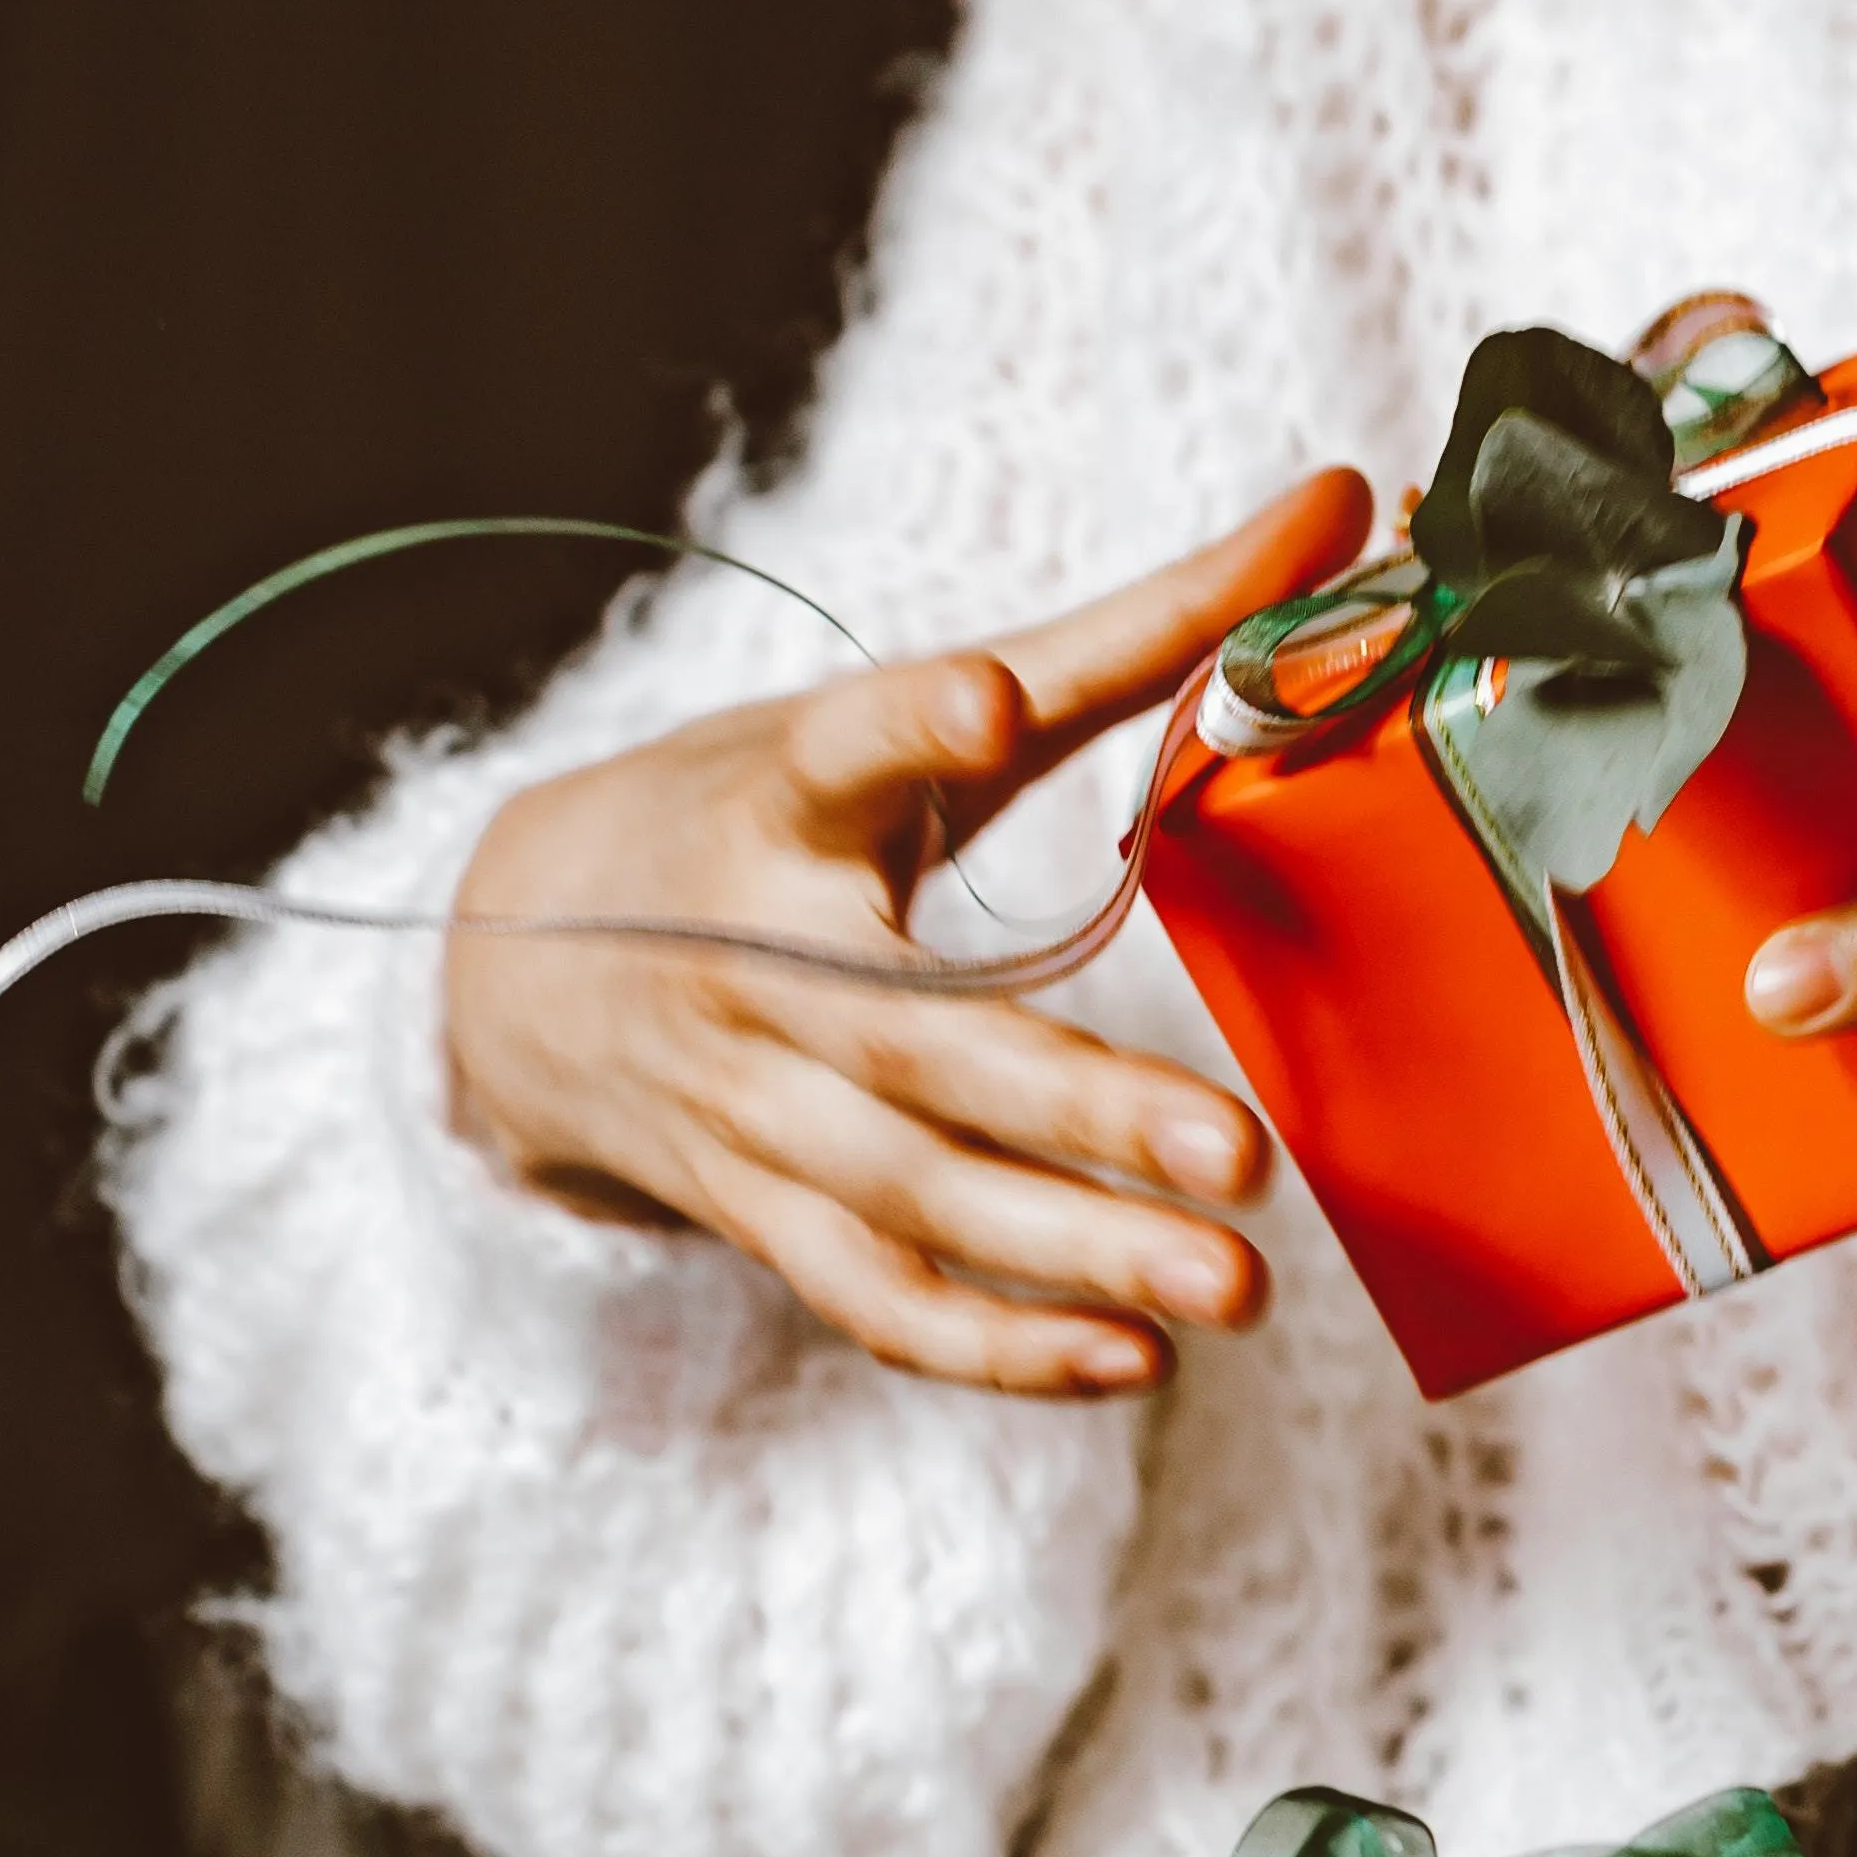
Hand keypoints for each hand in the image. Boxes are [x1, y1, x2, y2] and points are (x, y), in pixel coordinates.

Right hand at [443, 473, 1362, 1391]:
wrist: (509, 969)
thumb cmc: (752, 818)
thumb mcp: (907, 714)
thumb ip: (1140, 627)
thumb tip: (1347, 497)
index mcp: (787, 800)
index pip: (842, 746)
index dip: (910, 722)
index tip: (987, 699)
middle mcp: (754, 960)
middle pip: (924, 1042)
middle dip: (1081, 1111)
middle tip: (1240, 1156)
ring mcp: (749, 1106)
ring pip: (915, 1195)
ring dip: (1074, 1252)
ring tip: (1237, 1283)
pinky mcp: (756, 1211)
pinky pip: (872, 1299)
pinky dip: (994, 1346)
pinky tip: (1130, 1359)